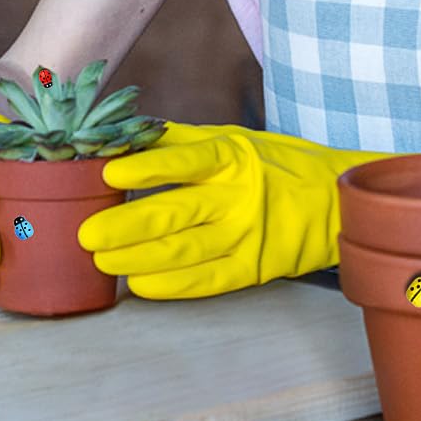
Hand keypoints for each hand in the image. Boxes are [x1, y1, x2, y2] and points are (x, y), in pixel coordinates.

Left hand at [76, 121, 387, 298]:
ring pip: (184, 251)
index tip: (110, 172)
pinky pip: (206, 281)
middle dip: (125, 225)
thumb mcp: (232, 139)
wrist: (333, 201)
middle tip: (87, 234)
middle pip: (175, 212)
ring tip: (103, 260)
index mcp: (232, 157)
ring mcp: (247, 235)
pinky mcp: (253, 268)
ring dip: (138, 258)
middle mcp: (239, 196)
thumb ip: (179, 141)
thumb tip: (123, 135)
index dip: (146, 167)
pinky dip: (170, 285)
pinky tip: (139, 283)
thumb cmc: (272, 164)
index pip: (185, 160)